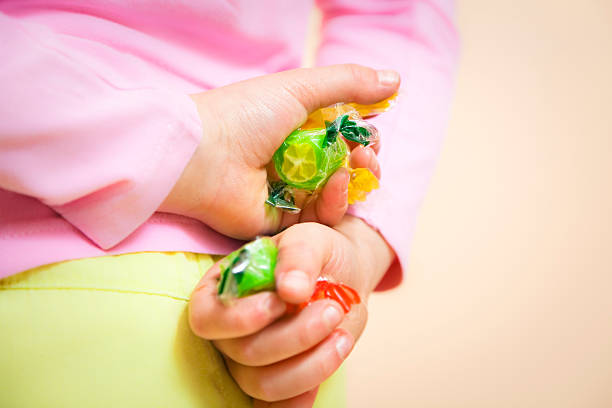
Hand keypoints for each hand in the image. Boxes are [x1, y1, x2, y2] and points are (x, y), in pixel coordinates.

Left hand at [160, 65, 398, 239]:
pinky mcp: (281, 221)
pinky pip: (318, 218)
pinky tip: (336, 185)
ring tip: (359, 167)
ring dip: (354, 181)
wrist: (203, 155)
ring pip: (336, 194)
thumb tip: (396, 80)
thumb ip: (349, 83)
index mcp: (297, 126)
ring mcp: (288, 191)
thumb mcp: (300, 87)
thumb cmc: (247, 114)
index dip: (363, 136)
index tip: (371, 135)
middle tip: (368, 157)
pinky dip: (334, 203)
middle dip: (365, 161)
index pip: (344, 135)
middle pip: (344, 166)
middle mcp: (294, 159)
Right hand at [189, 216, 394, 406]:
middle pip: (243, 353)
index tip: (282, 301)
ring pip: (264, 383)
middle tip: (332, 310)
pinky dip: (303, 396)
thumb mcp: (309, 239)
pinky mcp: (278, 378)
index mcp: (221, 289)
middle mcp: (229, 329)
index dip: (241, 318)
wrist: (344, 272)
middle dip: (294, 336)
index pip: (207, 317)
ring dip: (310, 365)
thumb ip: (297, 257)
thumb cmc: (317, 251)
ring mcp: (250, 359)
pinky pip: (279, 405)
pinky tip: (327, 365)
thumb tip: (291, 289)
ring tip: (341, 336)